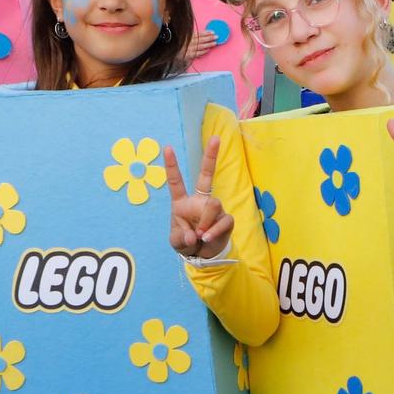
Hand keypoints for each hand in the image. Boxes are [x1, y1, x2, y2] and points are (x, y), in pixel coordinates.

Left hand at [164, 133, 234, 257]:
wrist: (202, 255)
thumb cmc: (186, 241)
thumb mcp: (177, 242)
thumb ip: (182, 238)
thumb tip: (194, 234)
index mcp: (182, 202)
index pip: (176, 181)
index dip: (172, 165)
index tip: (167, 147)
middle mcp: (199, 201)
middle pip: (206, 174)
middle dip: (210, 156)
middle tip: (216, 138)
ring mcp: (213, 209)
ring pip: (213, 204)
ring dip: (205, 221)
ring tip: (201, 235)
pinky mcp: (226, 219)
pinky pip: (223, 220)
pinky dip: (214, 231)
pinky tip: (207, 238)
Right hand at [185, 27, 217, 60]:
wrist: (175, 51)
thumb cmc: (182, 44)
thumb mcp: (186, 37)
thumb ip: (194, 36)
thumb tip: (205, 34)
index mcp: (188, 36)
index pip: (199, 33)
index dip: (206, 33)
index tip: (212, 32)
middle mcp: (189, 42)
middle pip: (201, 39)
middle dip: (210, 38)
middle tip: (216, 37)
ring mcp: (190, 48)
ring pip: (201, 46)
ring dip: (208, 44)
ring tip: (214, 43)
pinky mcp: (190, 55)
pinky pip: (198, 53)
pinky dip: (204, 51)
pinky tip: (208, 50)